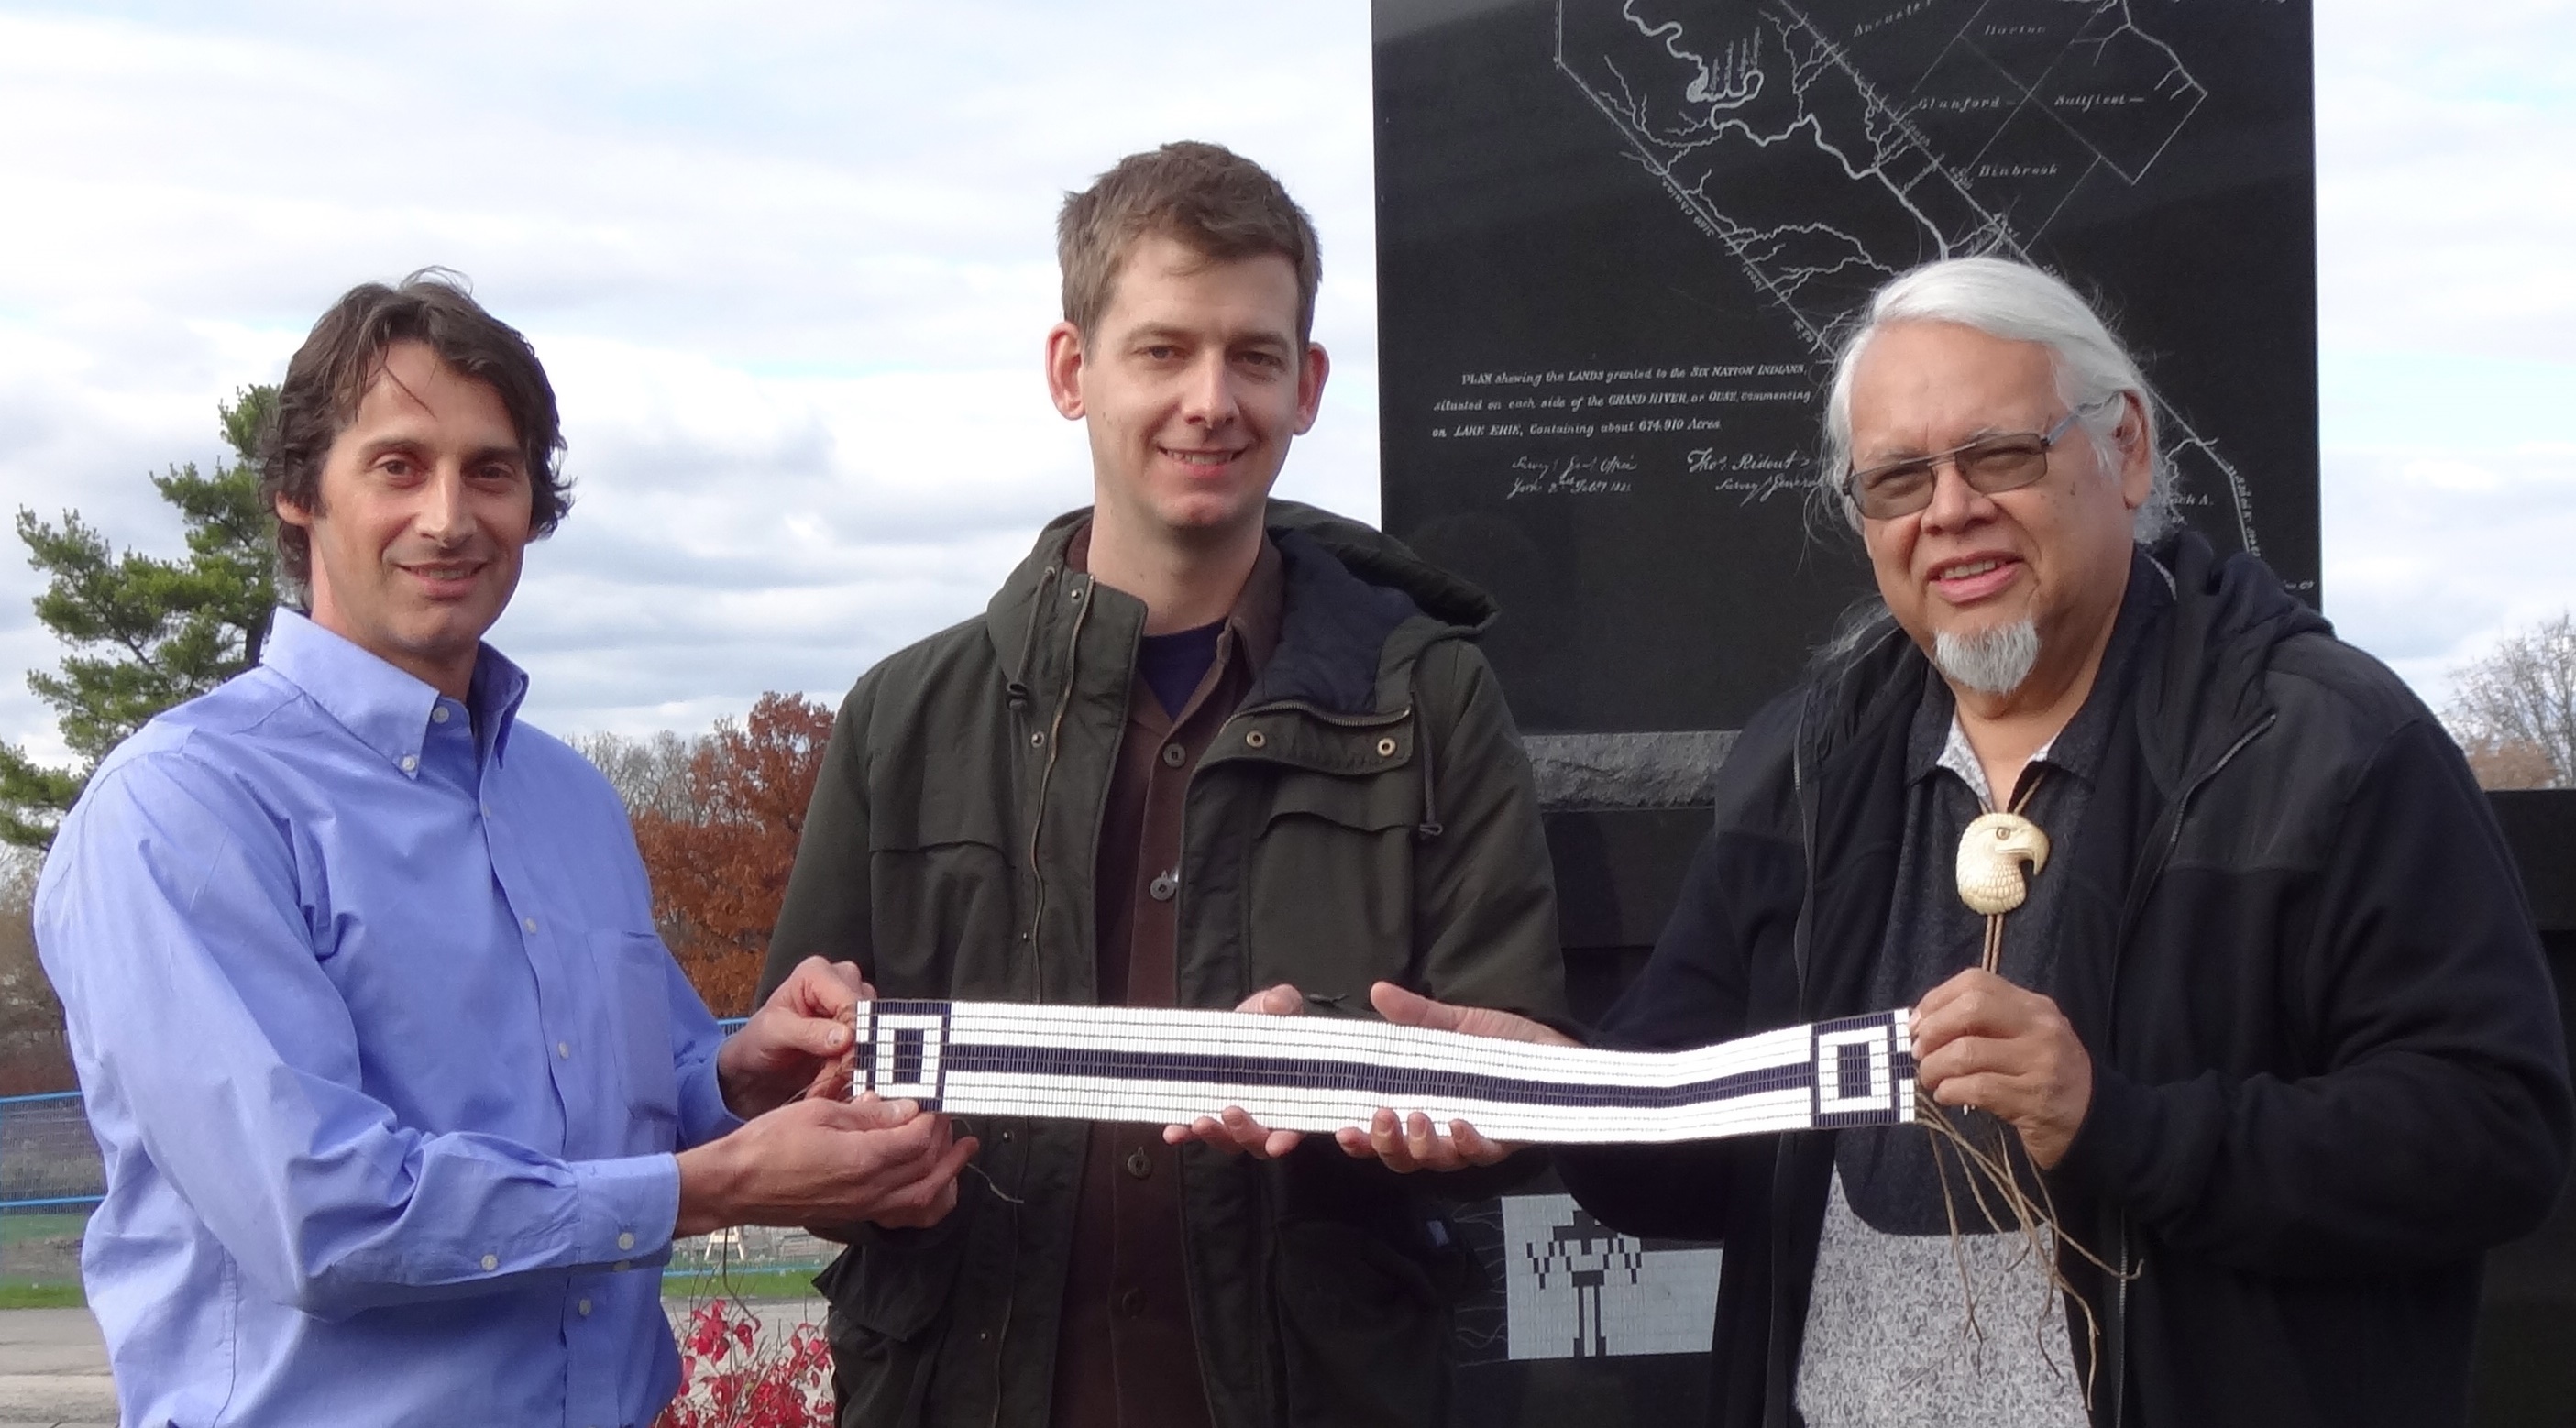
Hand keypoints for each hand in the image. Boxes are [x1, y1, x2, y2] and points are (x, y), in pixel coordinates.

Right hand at [675, 1094, 976, 1236]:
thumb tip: (907, 1109)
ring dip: (948, 1173)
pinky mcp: (854, 1215)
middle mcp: (870, 1190)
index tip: (933, 1100)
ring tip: (961, 1151)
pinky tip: (932, 1186)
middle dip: (946, 1141)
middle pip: (929, 1168)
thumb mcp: (820, 1112)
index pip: (919, 1138)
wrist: (737, 1185)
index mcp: (863, 1159)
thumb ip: (868, 1114)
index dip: (932, 1117)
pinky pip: (904, 1216)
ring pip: (924, 1198)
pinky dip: (927, 1202)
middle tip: (949, 1120)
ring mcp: (863, 1208)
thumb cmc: (769, 1143)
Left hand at [716, 956, 872, 1117]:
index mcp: (817, 972)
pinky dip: (853, 1070)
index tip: (840, 1064)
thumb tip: (847, 1037)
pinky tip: (834, 1082)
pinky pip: (870, 1047)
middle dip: (851, 1053)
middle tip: (830, 1080)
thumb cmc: (758, 1040)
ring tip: (825, 1083)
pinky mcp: (858, 1027)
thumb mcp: (775, 1033)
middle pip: (867, 1016)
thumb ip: (808, 1033)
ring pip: (873, 1034)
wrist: (756, 1065)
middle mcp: (840, 981)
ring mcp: (852, 1004)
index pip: (852, 1002)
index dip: (852, 1034)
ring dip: (851, 1065)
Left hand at [1163, 984, 1307, 1158]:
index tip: (1278, 1143)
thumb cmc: (1271, 1020)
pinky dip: (1184, 1132)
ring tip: (1199, 1122)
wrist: (1243, 1023)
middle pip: (1258, 1140)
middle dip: (1245, 1133)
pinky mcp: (1207, 1110)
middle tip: (1232, 1113)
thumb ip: (1284, 1002)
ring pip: (1227, 1139)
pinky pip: (1195, 1129)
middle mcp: (1265, 1115)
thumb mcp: (1282, 1004)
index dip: (1287, 1137)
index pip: (1295, 1125)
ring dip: (1214, 1135)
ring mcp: (1234, 1117)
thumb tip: (1276, 1002)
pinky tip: (1173, 1131)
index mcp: (1291, 1096)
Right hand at [1327, 981, 1568, 1169]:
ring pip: (1437, 1159)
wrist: (1558, 1052)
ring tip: (1416, 1118)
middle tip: (1379, 1119)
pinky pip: (1480, 1152)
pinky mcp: (1503, 1141)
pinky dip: (1466, 1142)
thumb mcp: (1458, 1024)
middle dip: (1385, 1144)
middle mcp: (1442, 1131)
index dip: (1361, 1140)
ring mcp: (1472, 1140)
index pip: (1384, 1132)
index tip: (1342, 1129)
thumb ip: (1418, 1016)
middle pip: (1403, 1157)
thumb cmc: (1505, 1042)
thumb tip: (1378, 991)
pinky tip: (1458, 1124)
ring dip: (1420, 1145)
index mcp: (1423, 1105)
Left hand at [1911, 968, 2092, 1168]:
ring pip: (1967, 1051)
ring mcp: (2040, 1063)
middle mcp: (2041, 1028)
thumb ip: (1984, 1024)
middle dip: (1933, 1030)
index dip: (1936, 999)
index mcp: (2034, 1006)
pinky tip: (1946, 1096)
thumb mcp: (2024, 1038)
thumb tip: (1922, 1025)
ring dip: (1935, 1067)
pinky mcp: (2033, 1099)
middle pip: (1972, 1008)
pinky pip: (1977, 1088)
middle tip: (1919, 1052)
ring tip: (1930, 1078)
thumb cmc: (2044, 1076)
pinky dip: (1950, 1091)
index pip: (1977, 982)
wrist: (2092, 1122)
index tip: (1916, 1023)